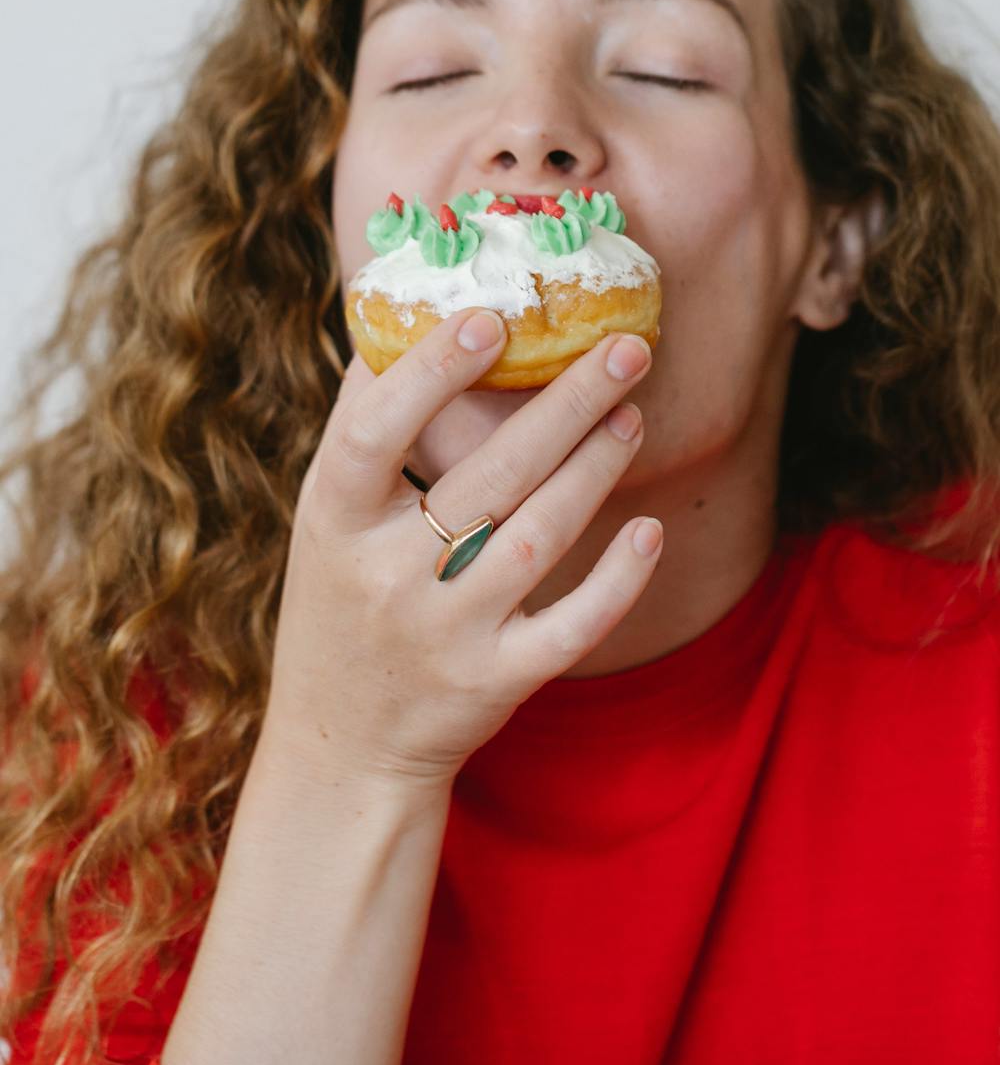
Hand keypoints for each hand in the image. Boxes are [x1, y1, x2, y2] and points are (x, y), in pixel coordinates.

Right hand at [260, 307, 660, 792]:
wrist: (341, 748)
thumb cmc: (339, 600)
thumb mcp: (325, 518)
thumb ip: (363, 425)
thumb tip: (406, 316)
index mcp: (335, 521)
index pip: (375, 434)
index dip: (430, 374)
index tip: (491, 320)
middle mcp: (388, 577)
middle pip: (489, 477)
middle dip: (565, 405)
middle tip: (625, 346)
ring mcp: (446, 634)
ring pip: (541, 537)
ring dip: (596, 468)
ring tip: (632, 412)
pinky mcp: (495, 682)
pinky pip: (572, 628)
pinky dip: (617, 581)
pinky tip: (649, 531)